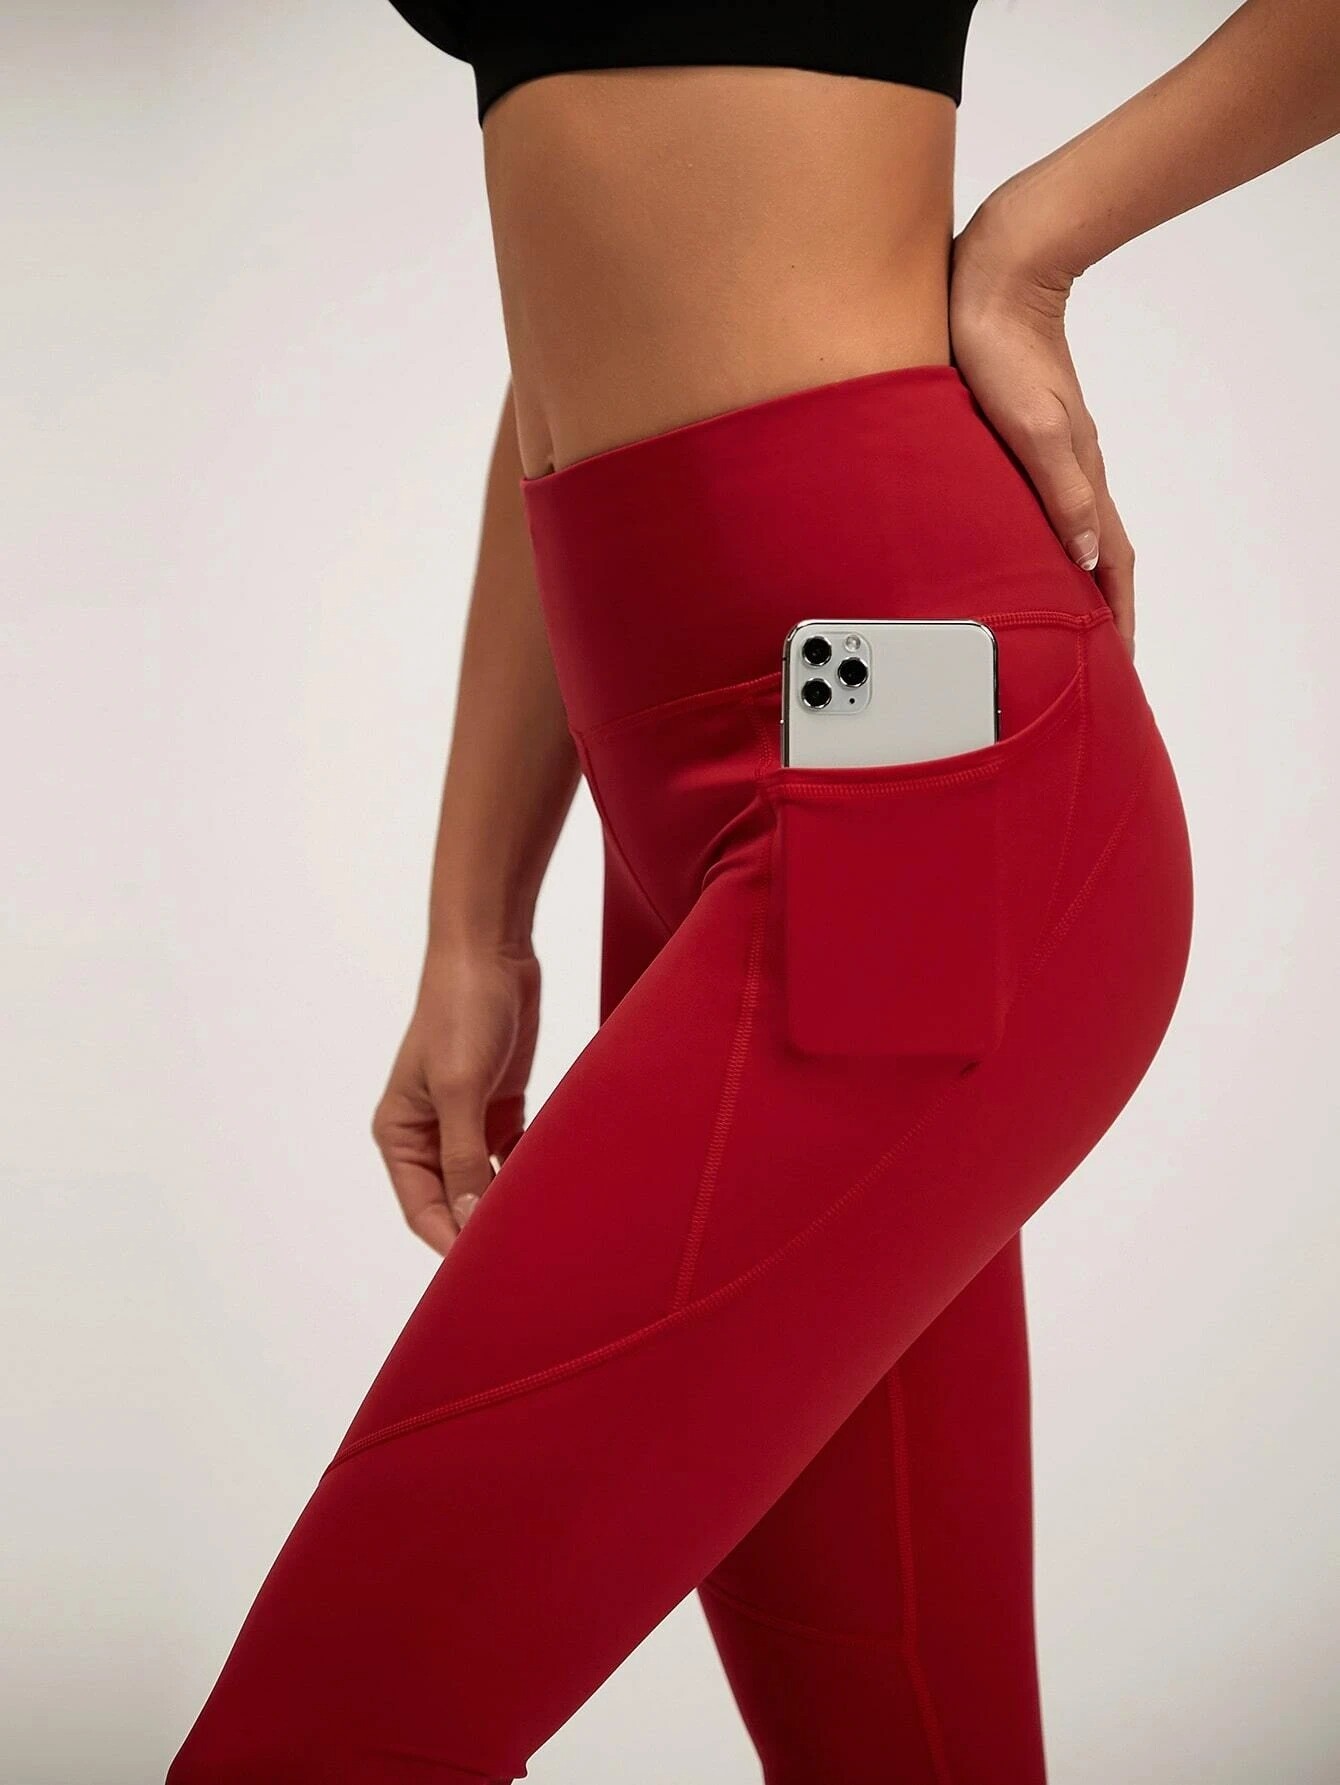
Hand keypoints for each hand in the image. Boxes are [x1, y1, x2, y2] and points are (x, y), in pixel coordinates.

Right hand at [372, 940, 539, 1254]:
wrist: (492, 951)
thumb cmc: (460, 1010)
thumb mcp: (459, 1087)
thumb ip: (462, 1156)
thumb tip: (467, 1219)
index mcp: (399, 1133)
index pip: (422, 1209)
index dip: (450, 1243)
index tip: (485, 1272)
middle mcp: (428, 1134)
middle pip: (454, 1201)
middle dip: (482, 1228)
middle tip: (523, 1259)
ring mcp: (466, 1120)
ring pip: (485, 1182)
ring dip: (508, 1203)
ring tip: (543, 1233)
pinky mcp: (501, 1104)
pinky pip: (513, 1156)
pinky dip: (528, 1174)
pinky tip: (554, 1193)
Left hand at [949, 190, 1135, 657]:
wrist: (996, 275)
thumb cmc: (1002, 348)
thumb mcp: (1030, 427)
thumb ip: (1059, 491)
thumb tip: (1086, 558)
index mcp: (1079, 475)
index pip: (1110, 564)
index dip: (1115, 616)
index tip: (1119, 661)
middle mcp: (1074, 469)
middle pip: (1099, 555)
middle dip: (1103, 610)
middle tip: (1098, 656)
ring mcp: (1054, 452)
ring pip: (1073, 531)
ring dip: (1077, 579)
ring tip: (1066, 618)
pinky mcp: (1028, 434)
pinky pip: (1049, 503)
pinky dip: (1050, 541)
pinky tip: (1030, 548)